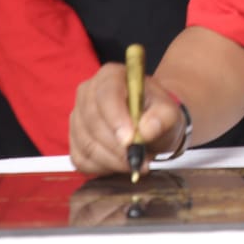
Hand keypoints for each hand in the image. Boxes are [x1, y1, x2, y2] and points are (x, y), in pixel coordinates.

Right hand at [69, 63, 184, 174]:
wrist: (151, 126)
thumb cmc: (158, 115)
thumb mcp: (169, 113)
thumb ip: (162, 118)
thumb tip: (146, 130)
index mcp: (111, 76)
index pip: (106, 94)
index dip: (116, 118)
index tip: (130, 140)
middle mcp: (88, 92)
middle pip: (93, 121)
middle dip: (117, 146)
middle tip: (140, 159)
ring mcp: (77, 117)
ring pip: (87, 143)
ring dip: (113, 160)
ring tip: (137, 162)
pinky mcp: (74, 141)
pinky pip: (82, 159)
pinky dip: (103, 167)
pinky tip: (121, 165)